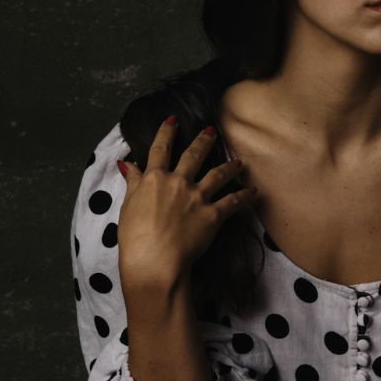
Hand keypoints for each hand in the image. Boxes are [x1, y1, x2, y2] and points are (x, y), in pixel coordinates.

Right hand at [117, 115, 256, 287]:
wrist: (154, 261)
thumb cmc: (135, 238)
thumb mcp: (127, 206)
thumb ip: (133, 183)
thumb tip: (127, 163)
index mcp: (154, 179)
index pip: (161, 149)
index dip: (166, 132)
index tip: (172, 120)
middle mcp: (178, 182)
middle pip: (193, 155)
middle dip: (203, 141)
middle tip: (212, 131)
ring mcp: (197, 197)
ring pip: (218, 175)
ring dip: (230, 167)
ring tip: (239, 162)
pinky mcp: (213, 215)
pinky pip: (233, 201)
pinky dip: (245, 196)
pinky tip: (254, 192)